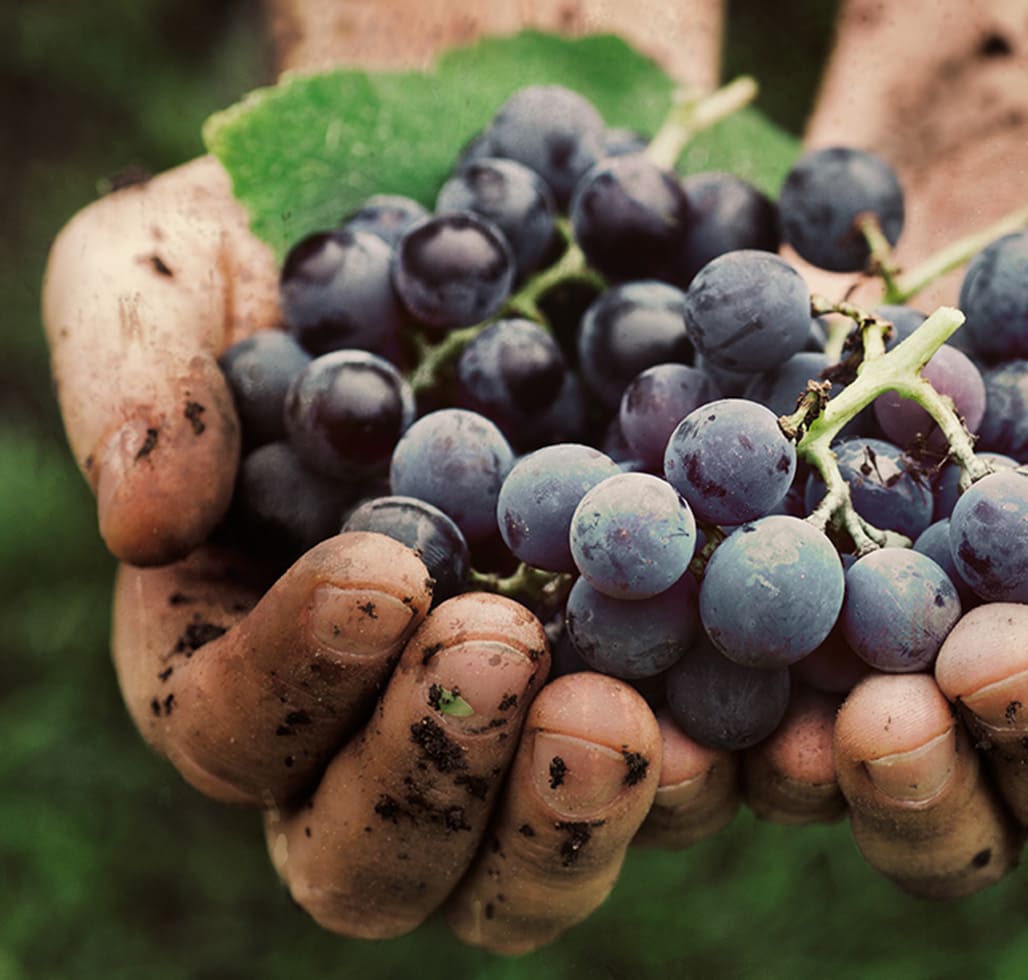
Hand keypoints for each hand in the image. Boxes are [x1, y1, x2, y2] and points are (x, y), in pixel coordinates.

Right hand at [39, 0, 739, 953]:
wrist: (513, 197)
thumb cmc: (317, 231)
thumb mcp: (183, 255)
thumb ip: (134, 368)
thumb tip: (146, 521)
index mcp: (253, 646)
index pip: (235, 727)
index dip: (294, 679)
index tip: (384, 572)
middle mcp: (391, 716)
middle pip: (381, 855)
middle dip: (435, 778)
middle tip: (509, 655)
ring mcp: (541, 717)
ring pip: (535, 865)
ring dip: (579, 816)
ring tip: (635, 718)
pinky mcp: (677, 685)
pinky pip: (709, 774)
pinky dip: (749, 767)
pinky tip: (796, 714)